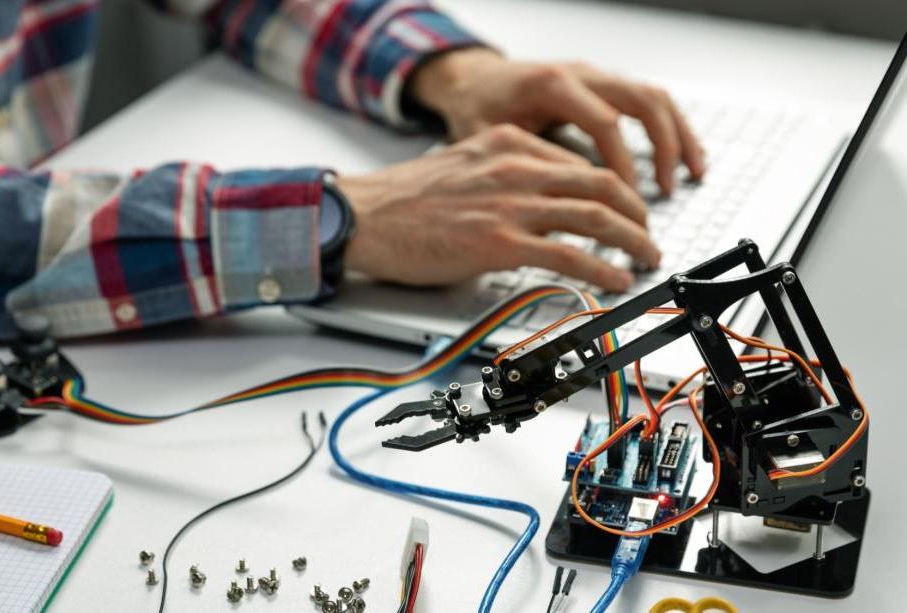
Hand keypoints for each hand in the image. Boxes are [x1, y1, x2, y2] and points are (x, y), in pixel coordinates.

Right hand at [339, 125, 660, 291]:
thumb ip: (504, 174)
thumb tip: (537, 199)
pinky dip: (602, 268)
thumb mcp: (464, 164)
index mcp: (509, 144)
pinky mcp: (500, 243)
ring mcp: (511, 205)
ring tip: (645, 257)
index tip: (625, 208)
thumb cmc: (404, 198)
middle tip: (647, 234)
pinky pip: (569, 255)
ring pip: (596, 216)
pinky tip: (616, 278)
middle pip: (602, 184)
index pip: (582, 163)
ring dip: (632, 240)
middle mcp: (517, 168)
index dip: (615, 189)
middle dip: (637, 213)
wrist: (364, 216)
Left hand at [409, 49, 704, 195]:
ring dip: (678, 136)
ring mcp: (596, 77)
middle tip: (666, 191)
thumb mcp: (489, 139)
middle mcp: (581, 74)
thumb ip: (524, 166)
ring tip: (692, 174)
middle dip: (663, 147)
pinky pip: (648, 101)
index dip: (621, 166)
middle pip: (641, 101)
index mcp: (552, 85)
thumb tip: (557, 210)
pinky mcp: (603, 86)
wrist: (473, 81)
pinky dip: (670, 128)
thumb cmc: (477, 109)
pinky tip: (681, 157)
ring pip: (653, 97)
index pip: (604, 123)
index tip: (627, 202)